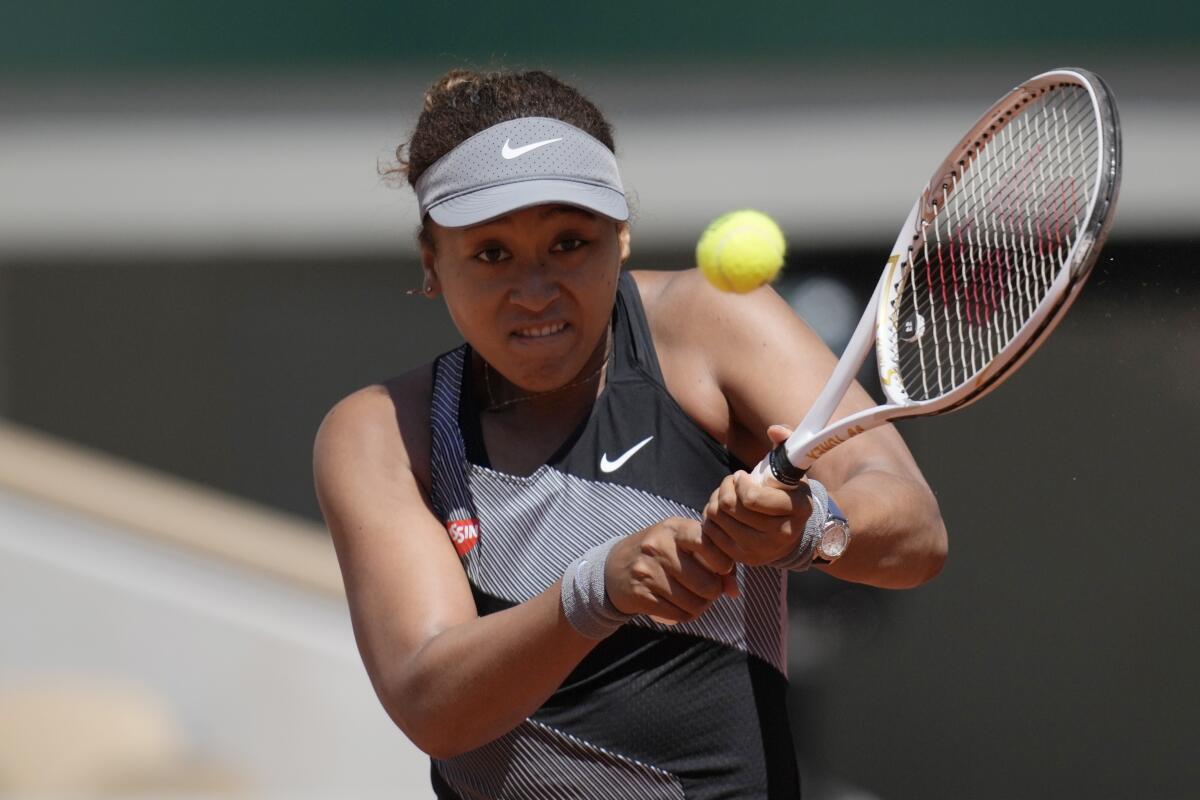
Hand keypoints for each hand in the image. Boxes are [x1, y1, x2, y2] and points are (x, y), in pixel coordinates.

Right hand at [604, 517, 737, 624]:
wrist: (614, 568)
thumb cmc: (660, 554)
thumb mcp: (682, 544)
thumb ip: (714, 559)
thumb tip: (734, 591)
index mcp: (673, 528)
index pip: (708, 543)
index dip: (723, 562)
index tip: (721, 568)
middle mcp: (658, 547)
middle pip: (706, 583)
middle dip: (713, 592)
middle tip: (708, 590)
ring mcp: (647, 571)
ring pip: (694, 603)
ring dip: (700, 606)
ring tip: (695, 599)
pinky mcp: (640, 594)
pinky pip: (677, 614)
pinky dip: (685, 615)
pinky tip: (681, 607)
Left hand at [702, 425, 815, 566]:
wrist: (792, 533)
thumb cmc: (787, 493)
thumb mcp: (792, 468)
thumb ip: (786, 442)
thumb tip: (774, 430)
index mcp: (798, 509)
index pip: (752, 498)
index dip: (740, 482)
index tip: (742, 476)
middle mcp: (782, 534)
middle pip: (730, 506)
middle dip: (725, 487)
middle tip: (732, 483)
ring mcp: (761, 550)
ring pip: (717, 517)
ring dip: (716, 500)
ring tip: (727, 496)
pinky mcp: (744, 559)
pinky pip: (711, 532)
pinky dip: (711, 517)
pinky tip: (723, 512)